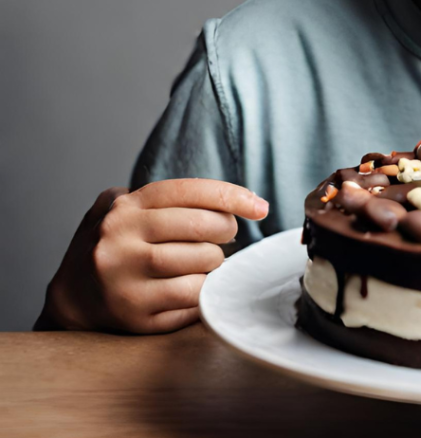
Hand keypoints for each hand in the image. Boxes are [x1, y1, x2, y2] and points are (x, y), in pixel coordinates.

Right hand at [36, 179, 268, 333]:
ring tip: (203, 261)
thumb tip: (233, 199)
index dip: (233, 196)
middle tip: (222, 236)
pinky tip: (194, 285)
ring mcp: (126, 282)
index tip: (260, 207)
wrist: (71, 296)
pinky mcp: (135, 317)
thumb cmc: (113, 244)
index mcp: (125, 210)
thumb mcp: (122, 206)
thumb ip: (165, 196)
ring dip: (215, 264)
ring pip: (202, 266)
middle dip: (225, 231)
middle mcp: (121, 242)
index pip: (191, 192)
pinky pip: (192, 300)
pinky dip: (204, 292)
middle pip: (203, 228)